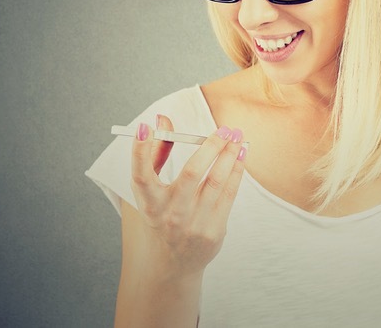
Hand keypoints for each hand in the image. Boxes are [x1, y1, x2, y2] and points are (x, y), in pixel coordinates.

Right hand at [130, 115, 246, 280]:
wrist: (174, 261)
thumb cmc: (162, 214)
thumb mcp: (151, 190)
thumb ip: (155, 153)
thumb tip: (161, 119)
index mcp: (149, 203)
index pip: (141, 175)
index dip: (140, 151)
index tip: (145, 127)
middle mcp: (170, 214)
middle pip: (191, 173)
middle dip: (211, 147)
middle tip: (225, 129)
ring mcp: (193, 224)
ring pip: (217, 181)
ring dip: (230, 155)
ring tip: (237, 137)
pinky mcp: (213, 231)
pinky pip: (229, 194)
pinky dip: (236, 171)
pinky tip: (240, 155)